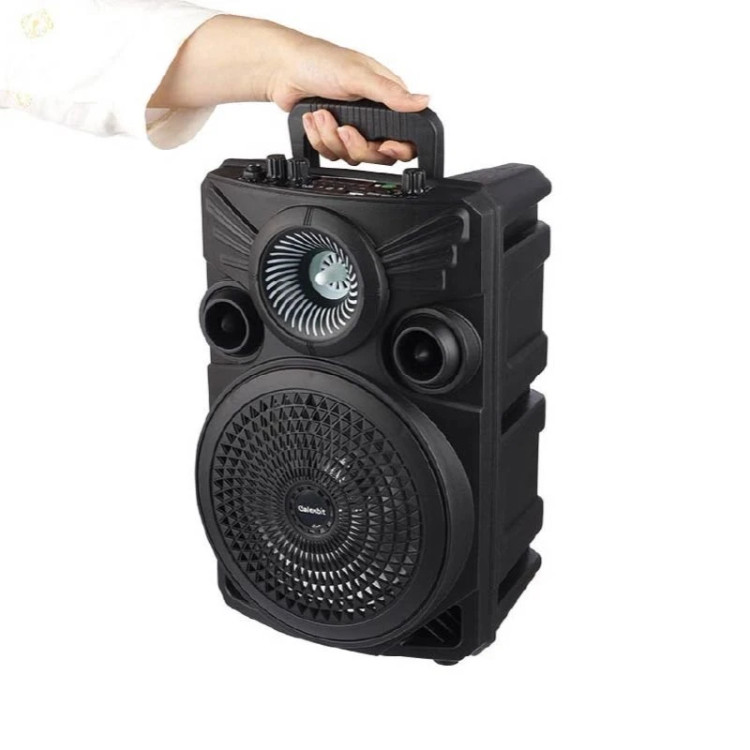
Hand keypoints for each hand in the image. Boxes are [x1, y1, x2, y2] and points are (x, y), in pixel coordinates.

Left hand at [150, 16, 425, 164]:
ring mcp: (352, 128)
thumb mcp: (358, 75)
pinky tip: (314, 120)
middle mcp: (372, 116)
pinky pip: (331, 155)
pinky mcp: (332, 138)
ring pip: (351, 156)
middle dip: (355, 143)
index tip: (385, 146)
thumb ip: (391, 94)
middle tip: (344, 128)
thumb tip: (423, 101)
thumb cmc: (318, 61)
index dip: (397, 148)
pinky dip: (319, 139)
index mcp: (386, 99)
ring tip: (322, 114)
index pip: (405, 137)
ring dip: (331, 137)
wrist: (281, 71)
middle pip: (376, 154)